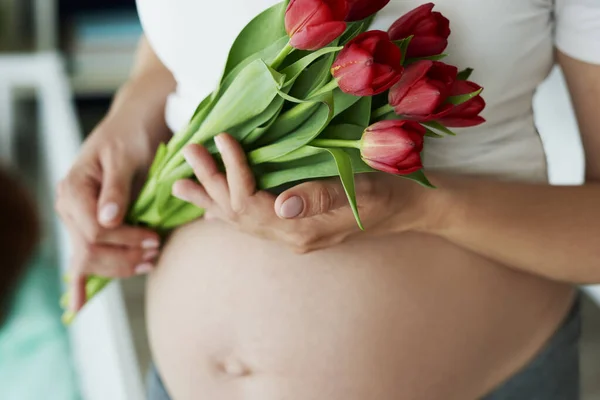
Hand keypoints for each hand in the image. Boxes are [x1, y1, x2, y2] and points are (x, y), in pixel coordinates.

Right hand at [55, 115, 161, 311]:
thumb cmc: (131, 136)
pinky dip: (80, 282)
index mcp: (73, 188)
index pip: (93, 232)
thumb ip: (116, 189)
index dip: (124, 241)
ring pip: (88, 258)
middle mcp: (67, 205)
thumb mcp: (126, 157)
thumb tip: (107, 221)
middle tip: (156, 254)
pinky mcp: (86, 223)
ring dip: (118, 266)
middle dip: (123, 258)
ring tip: (150, 261)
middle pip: (88, 251)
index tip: (153, 239)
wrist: (132, 126)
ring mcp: (74, 216)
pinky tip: (77, 307)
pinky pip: (80, 255)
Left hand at [172, 134, 433, 252]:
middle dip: (209, 185)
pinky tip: (215, 211)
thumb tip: (280, 206)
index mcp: (302, 230)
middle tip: (185, 157)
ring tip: (181, 188)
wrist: (411, 210)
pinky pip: (253, 225)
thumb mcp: (361, 191)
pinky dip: (230, 213)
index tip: (222, 138)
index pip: (251, 202)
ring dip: (211, 201)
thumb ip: (320, 198)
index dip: (232, 170)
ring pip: (240, 222)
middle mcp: (291, 238)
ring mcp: (293, 237)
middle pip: (236, 214)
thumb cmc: (390, 194)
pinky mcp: (298, 230)